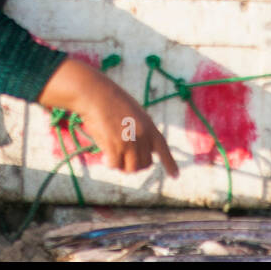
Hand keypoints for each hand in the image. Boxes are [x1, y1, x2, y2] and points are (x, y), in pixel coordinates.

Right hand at [39, 58, 177, 177]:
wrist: (95, 94)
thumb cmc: (109, 100)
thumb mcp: (132, 112)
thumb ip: (139, 130)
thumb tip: (139, 153)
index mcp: (148, 125)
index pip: (163, 147)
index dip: (170, 163)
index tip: (175, 176)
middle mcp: (142, 135)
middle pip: (145, 163)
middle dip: (135, 165)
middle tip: (122, 159)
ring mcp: (130, 142)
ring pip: (131, 168)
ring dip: (121, 166)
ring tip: (111, 158)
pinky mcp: (115, 147)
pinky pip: (115, 165)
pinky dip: (110, 164)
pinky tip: (103, 158)